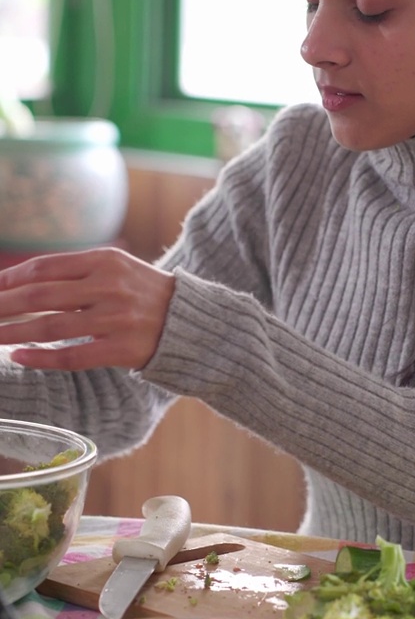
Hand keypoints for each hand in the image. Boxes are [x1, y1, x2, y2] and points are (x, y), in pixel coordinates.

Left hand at [0, 248, 175, 370]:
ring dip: (13, 333)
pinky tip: (20, 358)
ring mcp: (116, 319)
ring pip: (50, 326)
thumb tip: (25, 281)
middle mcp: (108, 286)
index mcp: (104, 260)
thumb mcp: (117, 268)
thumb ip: (77, 271)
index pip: (45, 267)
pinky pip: (72, 355)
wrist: (191, 320)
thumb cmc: (145, 293)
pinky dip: (42, 357)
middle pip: (40, 296)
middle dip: (4, 305)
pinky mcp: (122, 349)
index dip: (11, 278)